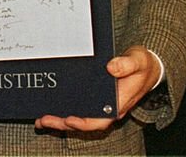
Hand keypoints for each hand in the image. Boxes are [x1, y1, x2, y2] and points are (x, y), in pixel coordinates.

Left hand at [34, 46, 161, 132]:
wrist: (145, 66)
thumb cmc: (142, 65)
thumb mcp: (138, 61)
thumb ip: (127, 64)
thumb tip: (111, 67)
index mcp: (118, 104)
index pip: (101, 119)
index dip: (84, 122)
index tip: (69, 119)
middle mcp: (107, 109)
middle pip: (84, 122)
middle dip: (63, 124)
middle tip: (44, 120)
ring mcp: (99, 105)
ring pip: (78, 118)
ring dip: (59, 120)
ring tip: (40, 120)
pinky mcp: (93, 99)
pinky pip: (77, 109)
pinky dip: (62, 111)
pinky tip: (47, 110)